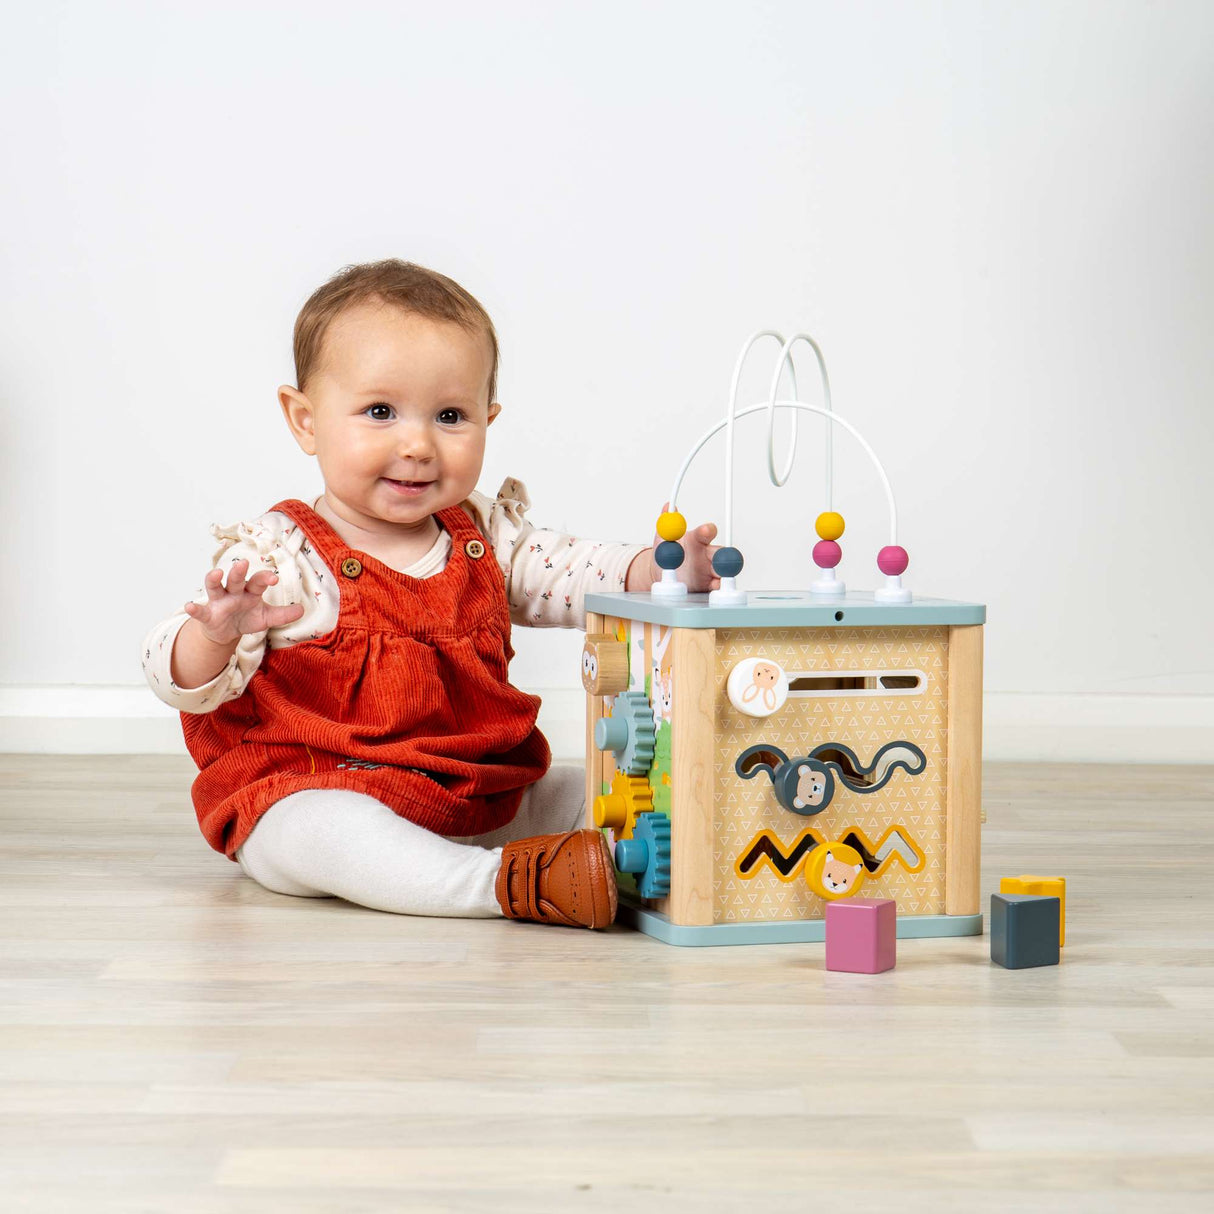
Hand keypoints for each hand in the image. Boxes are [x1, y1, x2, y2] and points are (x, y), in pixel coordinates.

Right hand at [182, 559, 304, 644]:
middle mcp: (234, 592)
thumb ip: (283, 614)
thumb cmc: (246, 618)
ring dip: (214, 579)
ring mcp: (219, 602)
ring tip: (216, 573)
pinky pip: (200, 611)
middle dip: (239, 571)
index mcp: (250, 591)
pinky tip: (189, 606)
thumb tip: (302, 610)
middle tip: (243, 563)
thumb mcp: (266, 618)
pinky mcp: (207, 614)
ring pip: (215, 587)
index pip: (258, 582)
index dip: (265, 579)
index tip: (274, 578)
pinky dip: (194, 609)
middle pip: (236, 579)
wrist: (226, 632)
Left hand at [625, 502, 721, 591]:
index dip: (707, 531)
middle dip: (723, 555)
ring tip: (720, 576)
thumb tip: (668, 507)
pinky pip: (717, 585)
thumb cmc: (667, 552)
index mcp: (697, 540)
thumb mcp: (663, 538)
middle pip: (721, 552)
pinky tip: (715, 587)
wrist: (662, 574)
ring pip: (723, 570)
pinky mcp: (709, 584)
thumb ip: (667, 523)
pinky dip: (718, 587)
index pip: (706, 533)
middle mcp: (707, 554)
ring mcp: (710, 570)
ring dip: (723, 572)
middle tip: (721, 558)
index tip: (706, 530)